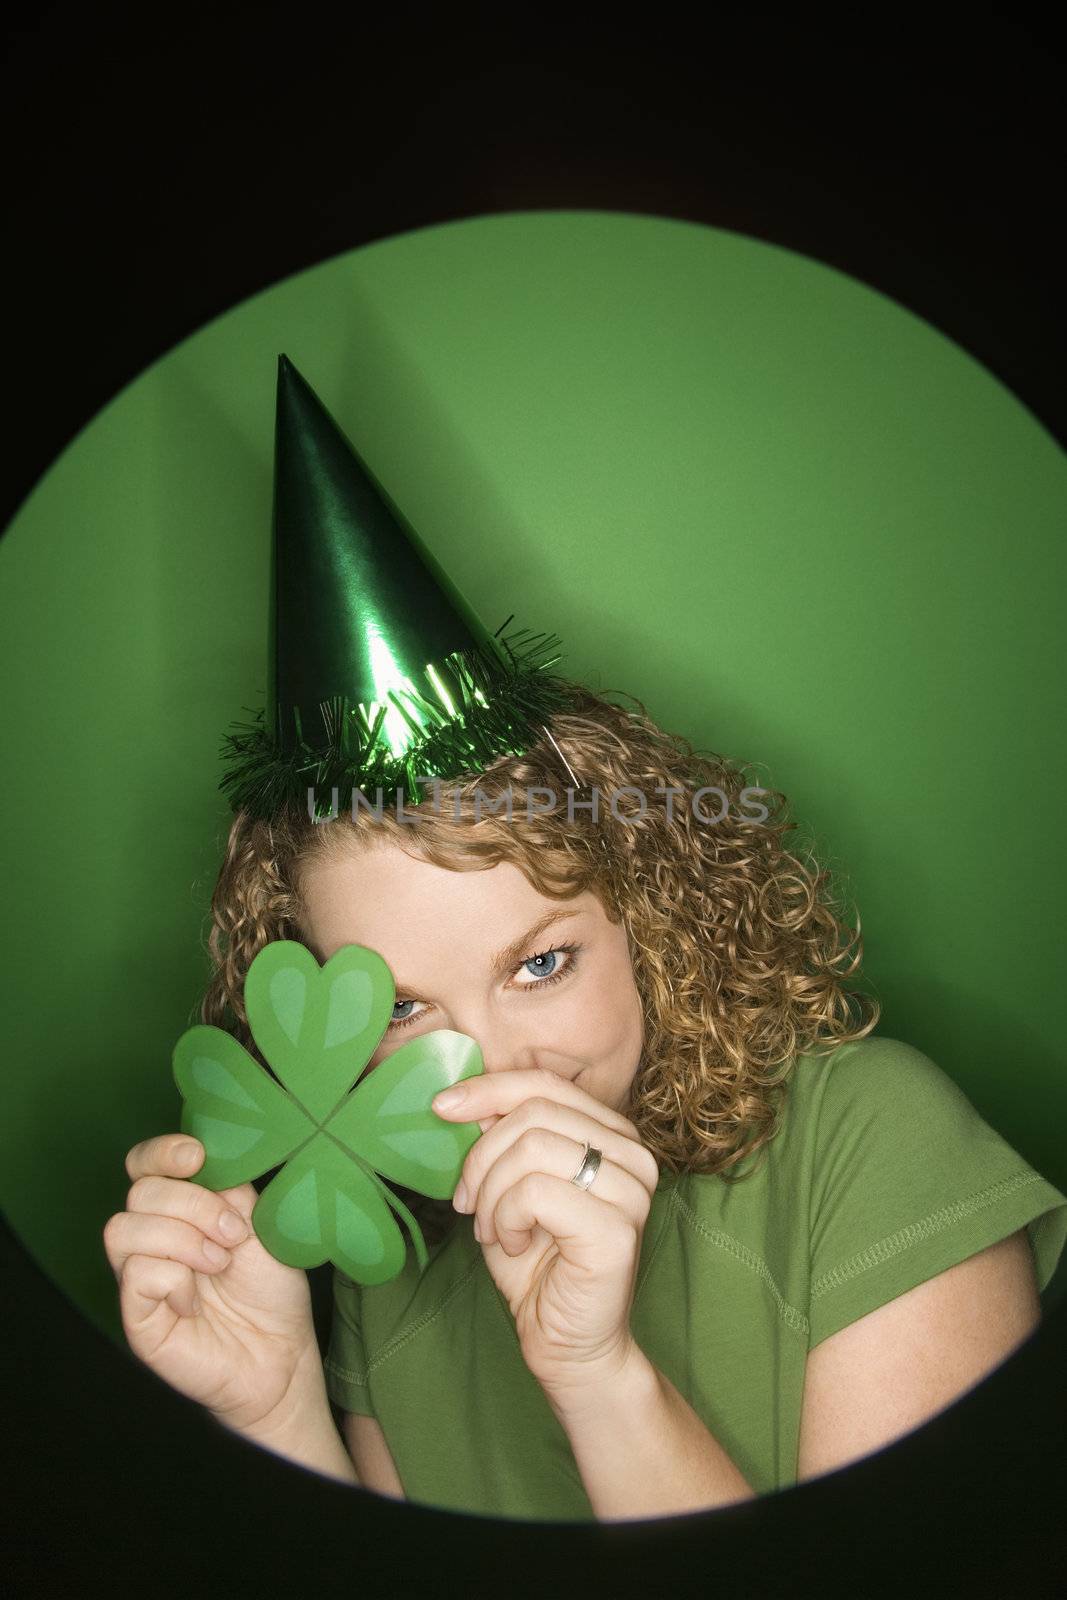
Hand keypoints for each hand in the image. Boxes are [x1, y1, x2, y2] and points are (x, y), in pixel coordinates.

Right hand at [103, 1133, 318, 1431]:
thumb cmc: (270, 1288)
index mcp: (180, 1209)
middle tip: (233, 1235)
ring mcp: (138, 1277)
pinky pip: (136, 1274)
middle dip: (194, 1205)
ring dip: (183, 1240)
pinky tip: (196, 1301)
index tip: (196, 1158)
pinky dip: (174, 1280)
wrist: (282, 1352)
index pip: (143, 1164)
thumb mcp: (258, 1223)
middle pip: (140, 1192)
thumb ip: (226, 1188)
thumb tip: (201, 1160)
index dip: (161, 1153)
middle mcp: (153, 1238)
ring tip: (219, 1264)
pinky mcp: (136, 1315)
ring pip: (124, 1228)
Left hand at [431, 1069, 659, 1402]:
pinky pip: (535, 1193)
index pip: (545, 1084)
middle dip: (482, 1157)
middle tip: (468, 1203)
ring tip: (493, 1229)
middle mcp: (633, 1154)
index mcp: (613, 1134)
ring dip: (491, 1193)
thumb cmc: (539, 1264)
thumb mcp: (508, 1188)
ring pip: (530, 1148)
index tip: (441, 1107)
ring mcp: (632, 1190)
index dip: (487, 1088)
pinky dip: (506, 1218)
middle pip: (533, 1112)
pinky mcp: (618, 1229)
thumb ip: (498, 1141)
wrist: (568, 1343)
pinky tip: (515, 1244)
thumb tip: (467, 1101)